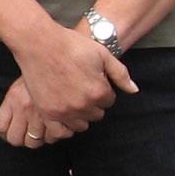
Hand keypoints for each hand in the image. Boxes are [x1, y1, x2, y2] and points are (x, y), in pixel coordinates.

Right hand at [0, 22, 136, 146]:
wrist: (40, 44)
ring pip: (80, 125)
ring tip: (72, 100)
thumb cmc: (71, 45)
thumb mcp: (102, 54)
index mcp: (98, 91)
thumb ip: (120, 74)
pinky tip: (63, 115)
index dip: (102, 90)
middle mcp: (83, 105)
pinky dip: (64, 127)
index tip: (92, 81)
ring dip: (79, 115)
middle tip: (81, 89)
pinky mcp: (47, 113)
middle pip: (96, 114)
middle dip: (92, 103)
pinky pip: (59, 131)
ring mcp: (64, 111)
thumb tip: (134, 90)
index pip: (109, 101)